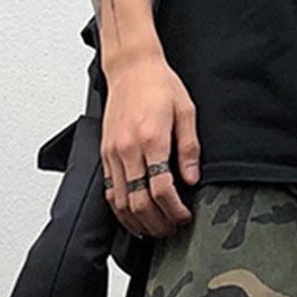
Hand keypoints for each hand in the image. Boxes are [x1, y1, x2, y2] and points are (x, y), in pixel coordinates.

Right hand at [100, 48, 201, 238]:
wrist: (131, 67)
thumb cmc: (158, 84)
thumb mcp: (185, 112)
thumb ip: (189, 148)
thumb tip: (192, 179)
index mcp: (151, 139)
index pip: (161, 189)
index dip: (174, 210)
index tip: (184, 216)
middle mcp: (128, 149)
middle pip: (139, 202)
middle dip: (157, 222)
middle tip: (171, 229)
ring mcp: (113, 153)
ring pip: (120, 202)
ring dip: (138, 222)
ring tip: (154, 229)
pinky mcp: (105, 154)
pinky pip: (109, 191)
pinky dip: (120, 210)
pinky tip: (133, 217)